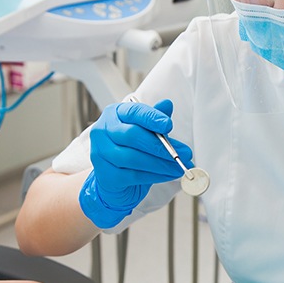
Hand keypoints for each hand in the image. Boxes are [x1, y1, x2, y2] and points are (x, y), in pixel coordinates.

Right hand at [79, 99, 192, 227]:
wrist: (113, 178)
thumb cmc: (131, 148)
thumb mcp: (145, 130)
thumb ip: (155, 118)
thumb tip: (167, 104)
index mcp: (114, 114)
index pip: (134, 111)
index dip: (152, 118)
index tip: (169, 125)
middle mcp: (103, 131)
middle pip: (132, 135)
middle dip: (160, 145)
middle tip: (183, 152)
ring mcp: (100, 154)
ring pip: (133, 157)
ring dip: (161, 163)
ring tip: (179, 166)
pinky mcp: (105, 175)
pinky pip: (134, 175)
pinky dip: (155, 175)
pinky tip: (168, 175)